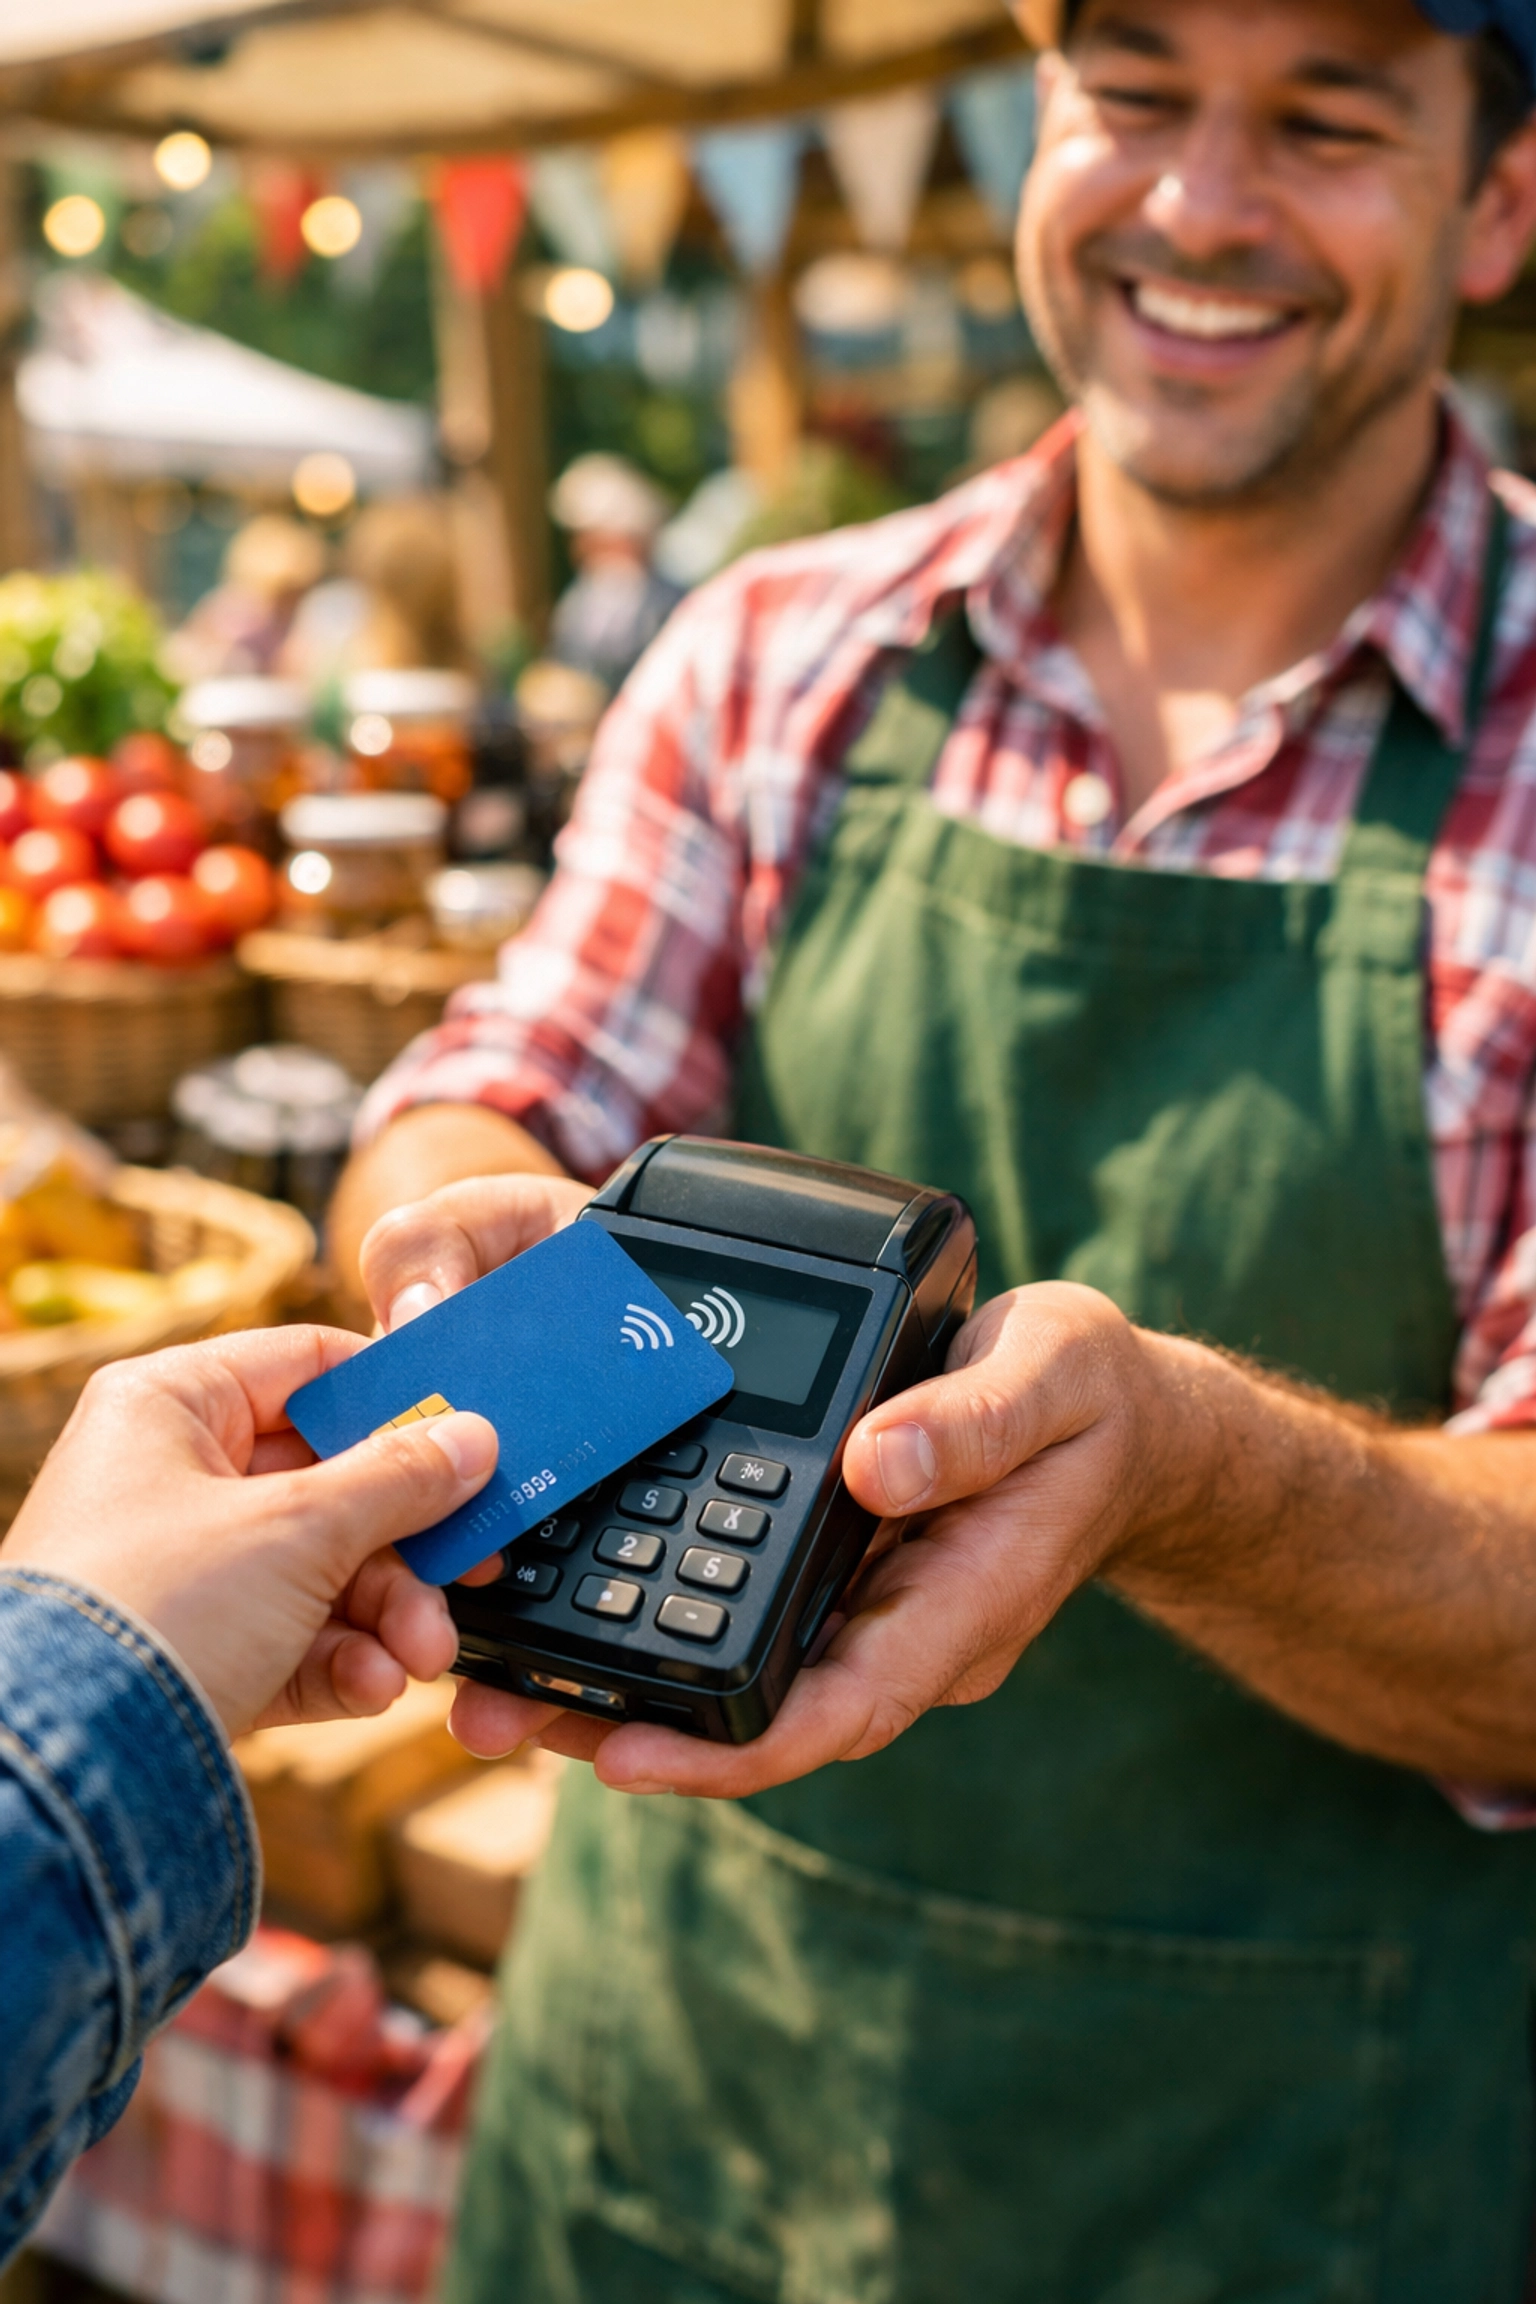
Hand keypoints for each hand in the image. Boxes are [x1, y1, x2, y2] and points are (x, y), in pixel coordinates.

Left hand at [0, 1325, 498, 1739]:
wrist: (65, 1771)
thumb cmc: (149, 1609)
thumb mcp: (298, 1528)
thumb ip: (400, 1479)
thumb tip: (473, 1439)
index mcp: (171, 1405)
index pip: (308, 1367)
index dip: (395, 1399)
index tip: (469, 1432)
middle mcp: (168, 1477)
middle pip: (329, 1482)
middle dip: (405, 1544)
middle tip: (470, 1568)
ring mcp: (178, 1569)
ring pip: (320, 1570)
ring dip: (387, 1616)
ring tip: (424, 1655)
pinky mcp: (191, 1653)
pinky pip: (291, 1639)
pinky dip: (341, 1663)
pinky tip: (373, 1686)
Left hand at [358, 1171, 1199, 1794]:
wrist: (1117, 1415)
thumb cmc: (1090, 1398)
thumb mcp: (1054, 1376)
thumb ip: (973, 1422)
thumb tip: (872, 1466)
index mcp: (956, 1607)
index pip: (839, 1708)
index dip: (730, 1748)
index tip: (623, 1757)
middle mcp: (894, 1630)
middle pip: (753, 1712)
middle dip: (625, 1728)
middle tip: (491, 1717)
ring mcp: (857, 1611)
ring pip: (727, 1676)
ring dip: (611, 1687)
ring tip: (483, 1680)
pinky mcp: (828, 1574)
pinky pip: (730, 1616)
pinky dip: (645, 1616)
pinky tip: (555, 1599)